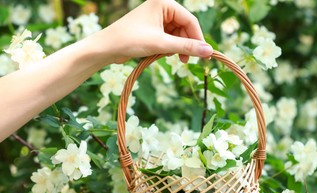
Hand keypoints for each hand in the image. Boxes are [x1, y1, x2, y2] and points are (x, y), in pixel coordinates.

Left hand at [94, 0, 212, 63]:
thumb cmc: (130, 40)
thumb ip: (187, 47)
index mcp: (164, 3)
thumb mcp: (161, 44)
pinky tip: (164, 55)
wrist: (106, 48)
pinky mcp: (152, 29)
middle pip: (184, 28)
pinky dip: (169, 48)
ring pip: (177, 34)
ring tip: (176, 59)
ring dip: (178, 48)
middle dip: (186, 44)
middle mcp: (161, 8)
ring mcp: (156, 18)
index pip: (190, 20)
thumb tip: (209, 51)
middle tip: (187, 61)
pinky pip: (168, 38)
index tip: (206, 55)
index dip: (198, 38)